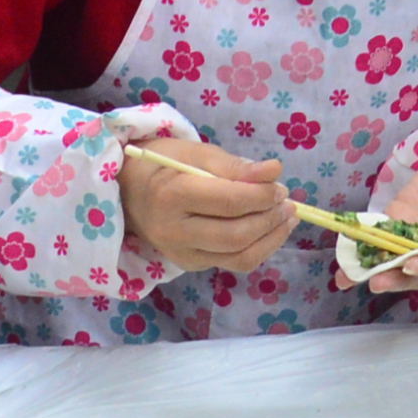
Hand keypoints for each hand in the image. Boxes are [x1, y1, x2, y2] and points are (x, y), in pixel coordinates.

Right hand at [120, 135, 289, 272]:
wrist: (130, 191)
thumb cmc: (165, 165)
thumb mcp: (196, 153)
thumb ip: (234, 165)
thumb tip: (274, 172)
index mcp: (171, 196)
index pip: (229, 202)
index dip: (262, 194)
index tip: (279, 183)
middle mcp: (174, 231)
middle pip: (236, 235)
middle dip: (270, 219)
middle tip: (287, 201)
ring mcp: (181, 253)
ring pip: (239, 257)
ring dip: (272, 238)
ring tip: (287, 217)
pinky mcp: (191, 264)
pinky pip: (234, 262)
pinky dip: (259, 248)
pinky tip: (269, 230)